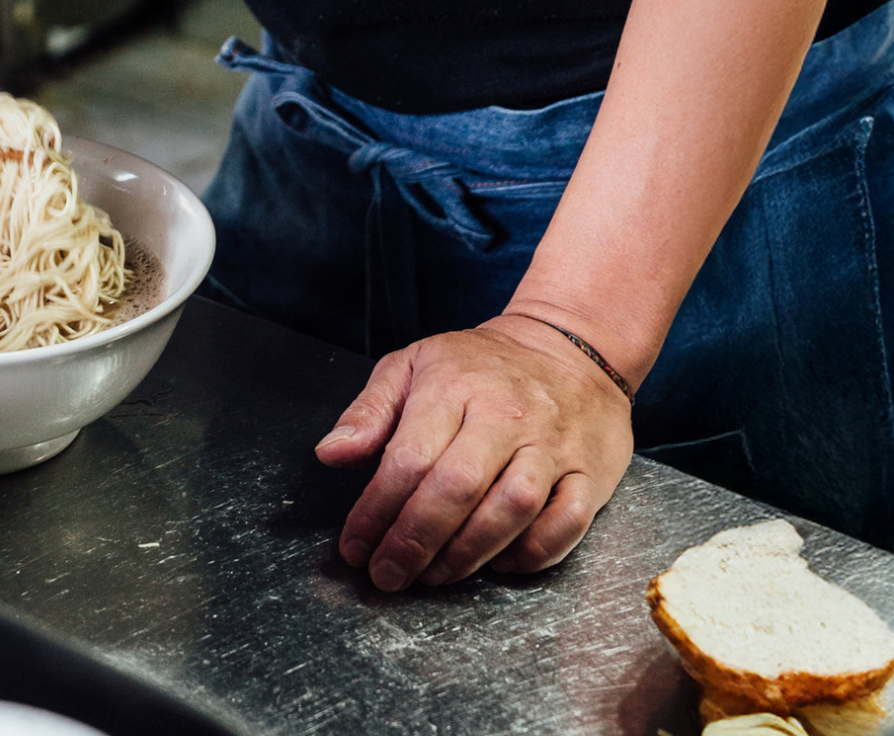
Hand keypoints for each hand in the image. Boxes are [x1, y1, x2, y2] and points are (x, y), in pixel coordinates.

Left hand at [315, 314, 633, 590]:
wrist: (571, 346)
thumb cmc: (479, 365)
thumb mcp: (412, 365)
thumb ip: (368, 411)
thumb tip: (330, 454)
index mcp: (454, 388)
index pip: (408, 460)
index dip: (375, 512)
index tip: (354, 547)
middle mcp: (507, 418)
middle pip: (458, 489)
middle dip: (414, 541)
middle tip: (388, 574)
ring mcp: (553, 447)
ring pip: (512, 510)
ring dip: (467, 554)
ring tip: (433, 575)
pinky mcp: (591, 472)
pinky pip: (566, 523)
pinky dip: (533, 554)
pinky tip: (499, 565)